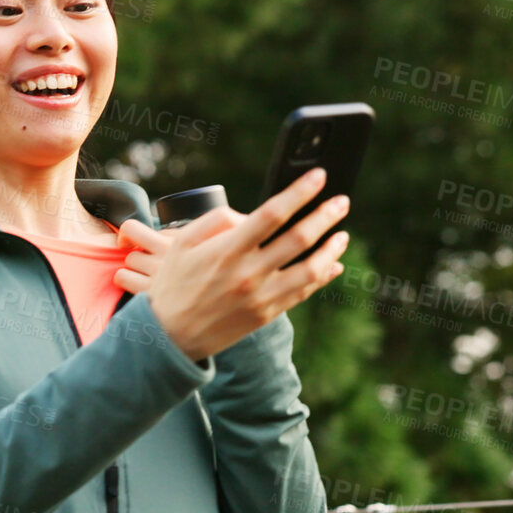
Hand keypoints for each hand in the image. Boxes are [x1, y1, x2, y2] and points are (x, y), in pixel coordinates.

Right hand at [114, 167, 349, 362]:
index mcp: (227, 250)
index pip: (272, 214)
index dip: (299, 192)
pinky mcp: (267, 315)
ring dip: (331, 249)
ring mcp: (261, 297)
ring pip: (310, 269)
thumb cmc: (174, 284)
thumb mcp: (183, 243)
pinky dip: (322, 276)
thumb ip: (217, 220)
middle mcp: (248, 273)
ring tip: (342, 234)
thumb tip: (252, 215)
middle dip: (325, 216)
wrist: (170, 337)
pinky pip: (303, 293)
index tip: (319, 176)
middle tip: (341, 201)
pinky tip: (332, 264)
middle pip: (299, 238)